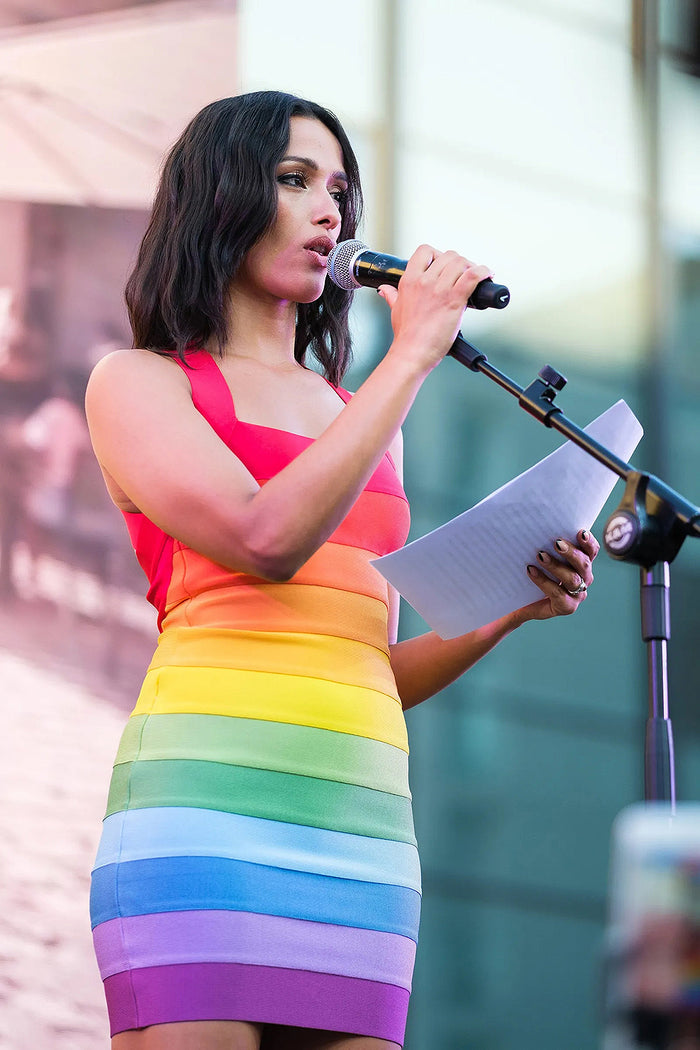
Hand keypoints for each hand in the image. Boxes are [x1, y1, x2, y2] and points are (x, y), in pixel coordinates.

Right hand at [378, 244, 491, 372]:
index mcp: (409, 280)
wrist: (412, 353)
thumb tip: (385, 289)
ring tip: (475, 278)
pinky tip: (487, 275)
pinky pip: (473, 276)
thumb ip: (392, 296)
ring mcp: (439, 289)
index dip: (437, 254)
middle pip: (448, 255)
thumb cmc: (406, 336)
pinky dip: (483, 272)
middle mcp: (424, 281)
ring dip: (471, 267)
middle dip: (458, 262)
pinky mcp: (454, 300)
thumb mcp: (395, 310)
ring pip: (461, 262)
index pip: (425, 250)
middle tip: (463, 274)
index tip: (443, 265)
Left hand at [522, 529, 598, 621]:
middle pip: (584, 564)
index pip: (591, 551)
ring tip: (540, 556)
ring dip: (556, 566)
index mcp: (583, 564)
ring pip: (572, 579)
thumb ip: (547, 544)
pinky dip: (543, 581)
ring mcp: (577, 594)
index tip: (580, 532)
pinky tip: (531, 570)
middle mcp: (585, 579)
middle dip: (572, 552)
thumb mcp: (543, 558)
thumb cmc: (536, 573)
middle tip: (557, 543)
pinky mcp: (567, 607)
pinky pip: (557, 593)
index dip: (588, 542)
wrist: (525, 602)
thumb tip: (535, 522)